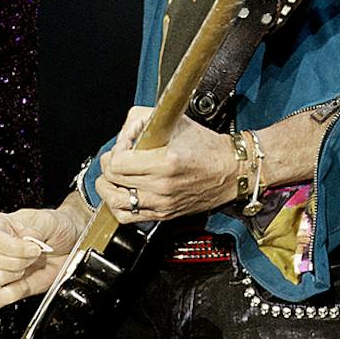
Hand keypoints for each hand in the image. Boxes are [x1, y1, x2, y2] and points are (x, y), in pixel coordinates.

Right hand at [0, 199, 92, 306]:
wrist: (71, 243)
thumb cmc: (56, 226)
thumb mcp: (50, 220)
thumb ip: (37, 228)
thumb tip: (26, 239)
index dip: (13, 246)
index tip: (34, 247)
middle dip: (15, 261)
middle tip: (34, 256)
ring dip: (5, 277)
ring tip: (25, 270)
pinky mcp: (9, 287)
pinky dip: (7, 295)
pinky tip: (23, 284)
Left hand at [96, 109, 238, 221]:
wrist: (231, 171)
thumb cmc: (207, 147)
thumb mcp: (175, 121)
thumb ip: (141, 121)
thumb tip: (122, 135)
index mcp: (166, 161)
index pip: (118, 163)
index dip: (115, 152)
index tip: (123, 147)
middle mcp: (163, 186)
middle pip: (114, 180)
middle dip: (109, 166)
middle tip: (117, 158)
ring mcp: (162, 203)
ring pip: (116, 203)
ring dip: (108, 189)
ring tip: (111, 179)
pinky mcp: (164, 214)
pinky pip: (129, 217)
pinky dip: (118, 206)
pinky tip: (122, 194)